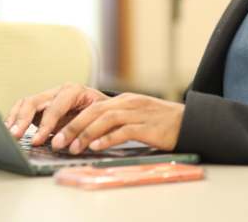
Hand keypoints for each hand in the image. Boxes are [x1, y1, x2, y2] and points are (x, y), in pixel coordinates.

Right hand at [4, 83, 107, 145]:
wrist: (104, 108)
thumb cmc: (103, 113)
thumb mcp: (99, 119)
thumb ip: (83, 129)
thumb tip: (64, 144)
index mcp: (74, 91)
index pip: (55, 107)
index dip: (46, 124)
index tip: (39, 140)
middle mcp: (58, 91)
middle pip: (35, 101)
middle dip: (24, 119)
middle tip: (15, 136)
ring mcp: (48, 97)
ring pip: (26, 103)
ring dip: (15, 119)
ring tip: (8, 134)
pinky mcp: (40, 106)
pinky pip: (23, 108)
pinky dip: (14, 118)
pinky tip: (9, 130)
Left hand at [49, 93, 184, 153]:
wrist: (190, 122)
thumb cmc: (161, 123)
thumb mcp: (137, 116)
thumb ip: (117, 121)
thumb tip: (92, 135)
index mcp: (125, 100)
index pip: (93, 107)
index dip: (73, 119)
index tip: (58, 134)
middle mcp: (130, 103)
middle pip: (95, 111)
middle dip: (73, 126)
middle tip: (58, 142)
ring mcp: (139, 114)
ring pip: (106, 119)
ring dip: (86, 134)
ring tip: (73, 148)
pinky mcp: (148, 127)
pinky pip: (124, 131)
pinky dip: (108, 139)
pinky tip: (96, 147)